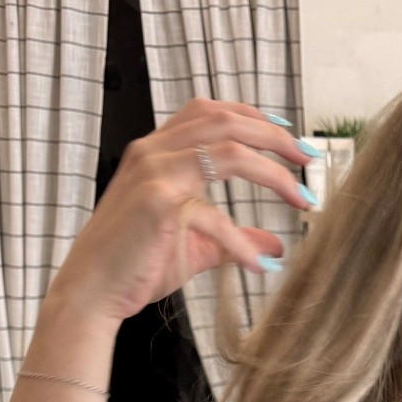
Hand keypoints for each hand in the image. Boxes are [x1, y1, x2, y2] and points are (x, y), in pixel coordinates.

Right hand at [44, 97, 315, 328]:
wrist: (92, 289)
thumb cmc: (136, 263)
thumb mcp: (197, 246)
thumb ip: (235, 239)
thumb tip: (276, 247)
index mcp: (158, 151)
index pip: (210, 113)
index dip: (254, 117)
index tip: (289, 137)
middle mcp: (154, 152)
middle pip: (226, 121)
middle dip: (275, 136)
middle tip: (308, 160)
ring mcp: (154, 174)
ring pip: (228, 151)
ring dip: (273, 173)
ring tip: (302, 199)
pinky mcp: (157, 205)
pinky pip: (214, 215)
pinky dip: (242, 242)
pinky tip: (260, 266)